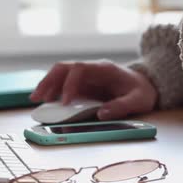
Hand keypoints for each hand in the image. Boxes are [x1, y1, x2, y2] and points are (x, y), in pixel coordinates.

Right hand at [30, 60, 157, 120]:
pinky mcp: (84, 86)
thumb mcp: (139, 100)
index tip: (64, 102)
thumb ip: (122, 106)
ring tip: (35, 100)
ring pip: (60, 74)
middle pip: (64, 67)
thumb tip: (101, 115)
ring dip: (47, 85)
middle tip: (36, 97)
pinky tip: (45, 101)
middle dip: (48, 81)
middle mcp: (92, 70)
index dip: (69, 84)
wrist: (147, 85)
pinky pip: (64, 85)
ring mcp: (87, 77)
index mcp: (104, 69)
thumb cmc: (143, 91)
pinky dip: (53, 91)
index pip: (80, 69)